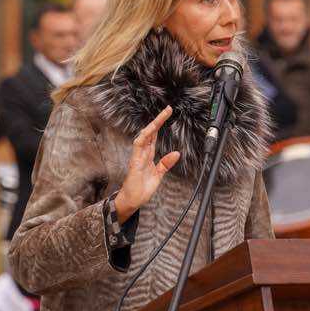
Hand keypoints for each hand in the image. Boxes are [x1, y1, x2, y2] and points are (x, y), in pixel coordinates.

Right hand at [114, 106, 180, 222]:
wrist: (132, 200)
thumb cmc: (141, 188)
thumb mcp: (158, 175)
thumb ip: (166, 164)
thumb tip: (176, 153)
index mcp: (148, 155)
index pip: (154, 137)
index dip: (160, 125)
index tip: (168, 115)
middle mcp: (142, 153)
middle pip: (150, 133)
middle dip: (158, 121)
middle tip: (168, 109)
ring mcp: (138, 157)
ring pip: (144, 137)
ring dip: (152, 126)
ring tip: (162, 116)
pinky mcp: (135, 162)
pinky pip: (138, 147)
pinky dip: (143, 138)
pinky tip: (149, 131)